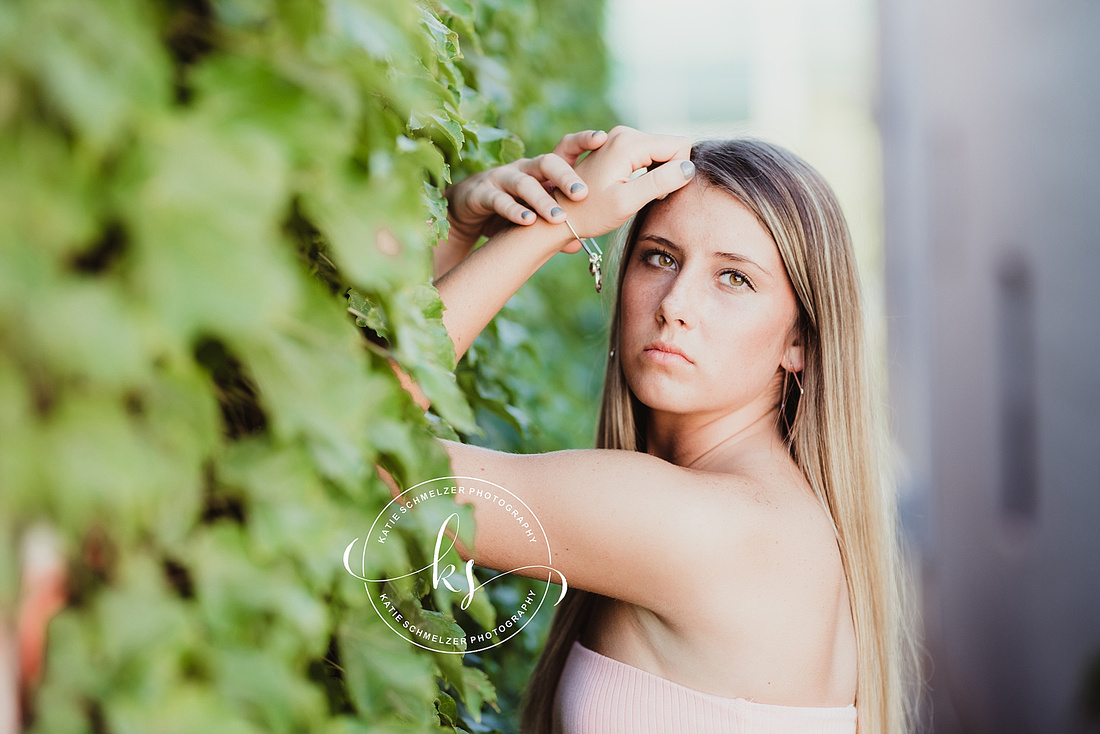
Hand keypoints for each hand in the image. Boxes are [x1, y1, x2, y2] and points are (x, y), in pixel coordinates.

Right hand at [444, 129, 608, 251]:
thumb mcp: (534, 215)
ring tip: (557, 218)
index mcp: (542, 170)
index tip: (603, 139)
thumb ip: (555, 228)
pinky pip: (499, 200)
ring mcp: (502, 179)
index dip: (582, 141)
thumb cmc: (508, 208)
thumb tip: (576, 245)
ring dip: (541, 200)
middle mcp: (524, 169)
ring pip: (523, 183)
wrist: (465, 210)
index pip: (564, 149)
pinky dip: (513, 211)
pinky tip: (527, 222)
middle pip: (547, 162)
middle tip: (583, 194)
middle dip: (566, 176)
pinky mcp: (482, 194)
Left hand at [549, 126, 694, 240]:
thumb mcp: (627, 202)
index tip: (653, 193)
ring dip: (655, 174)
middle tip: (640, 195)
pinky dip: (645, 172)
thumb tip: (688, 167)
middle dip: (666, 173)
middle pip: (670, 146)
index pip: (679, 145)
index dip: (675, 173)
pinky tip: (628, 186)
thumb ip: (660, 182)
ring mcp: (619, 138)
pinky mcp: (616, 146)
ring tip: (632, 192)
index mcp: (628, 142)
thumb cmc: (591, 213)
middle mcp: (624, 133)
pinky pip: (647, 154)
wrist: (562, 215)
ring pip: (660, 151)